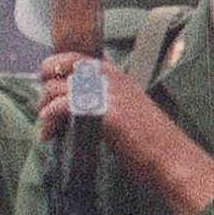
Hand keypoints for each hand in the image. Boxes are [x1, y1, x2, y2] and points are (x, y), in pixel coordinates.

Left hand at [36, 50, 213, 214]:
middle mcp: (107, 75)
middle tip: (45, 113)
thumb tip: (70, 102)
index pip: (70, 57)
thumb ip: (101, 98)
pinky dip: (49, 121)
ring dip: (43, 110)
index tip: (48, 94)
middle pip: (56, 67)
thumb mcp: (125, 107)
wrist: (170, 157)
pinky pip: (60, 106)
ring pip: (54, 88)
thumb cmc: (149, 140)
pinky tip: (49, 136)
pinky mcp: (100, 110)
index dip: (52, 73)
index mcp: (113, 72)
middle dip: (44, 90)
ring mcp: (104, 90)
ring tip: (47, 131)